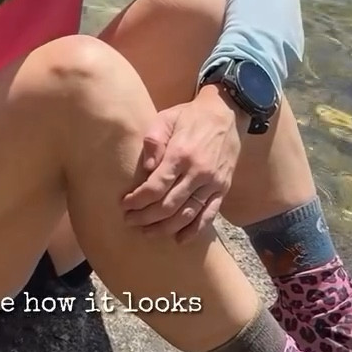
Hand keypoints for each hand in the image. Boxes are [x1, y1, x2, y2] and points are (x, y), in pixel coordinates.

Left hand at [121, 86, 245, 242]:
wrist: (227, 113)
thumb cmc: (190, 116)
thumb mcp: (166, 118)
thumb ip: (153, 140)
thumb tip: (147, 167)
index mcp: (181, 154)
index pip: (156, 187)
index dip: (138, 200)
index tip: (125, 205)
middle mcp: (198, 172)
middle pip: (168, 205)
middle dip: (146, 217)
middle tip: (130, 221)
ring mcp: (213, 183)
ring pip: (187, 214)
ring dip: (165, 228)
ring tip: (147, 232)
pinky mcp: (223, 188)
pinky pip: (209, 214)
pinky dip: (194, 230)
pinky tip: (179, 239)